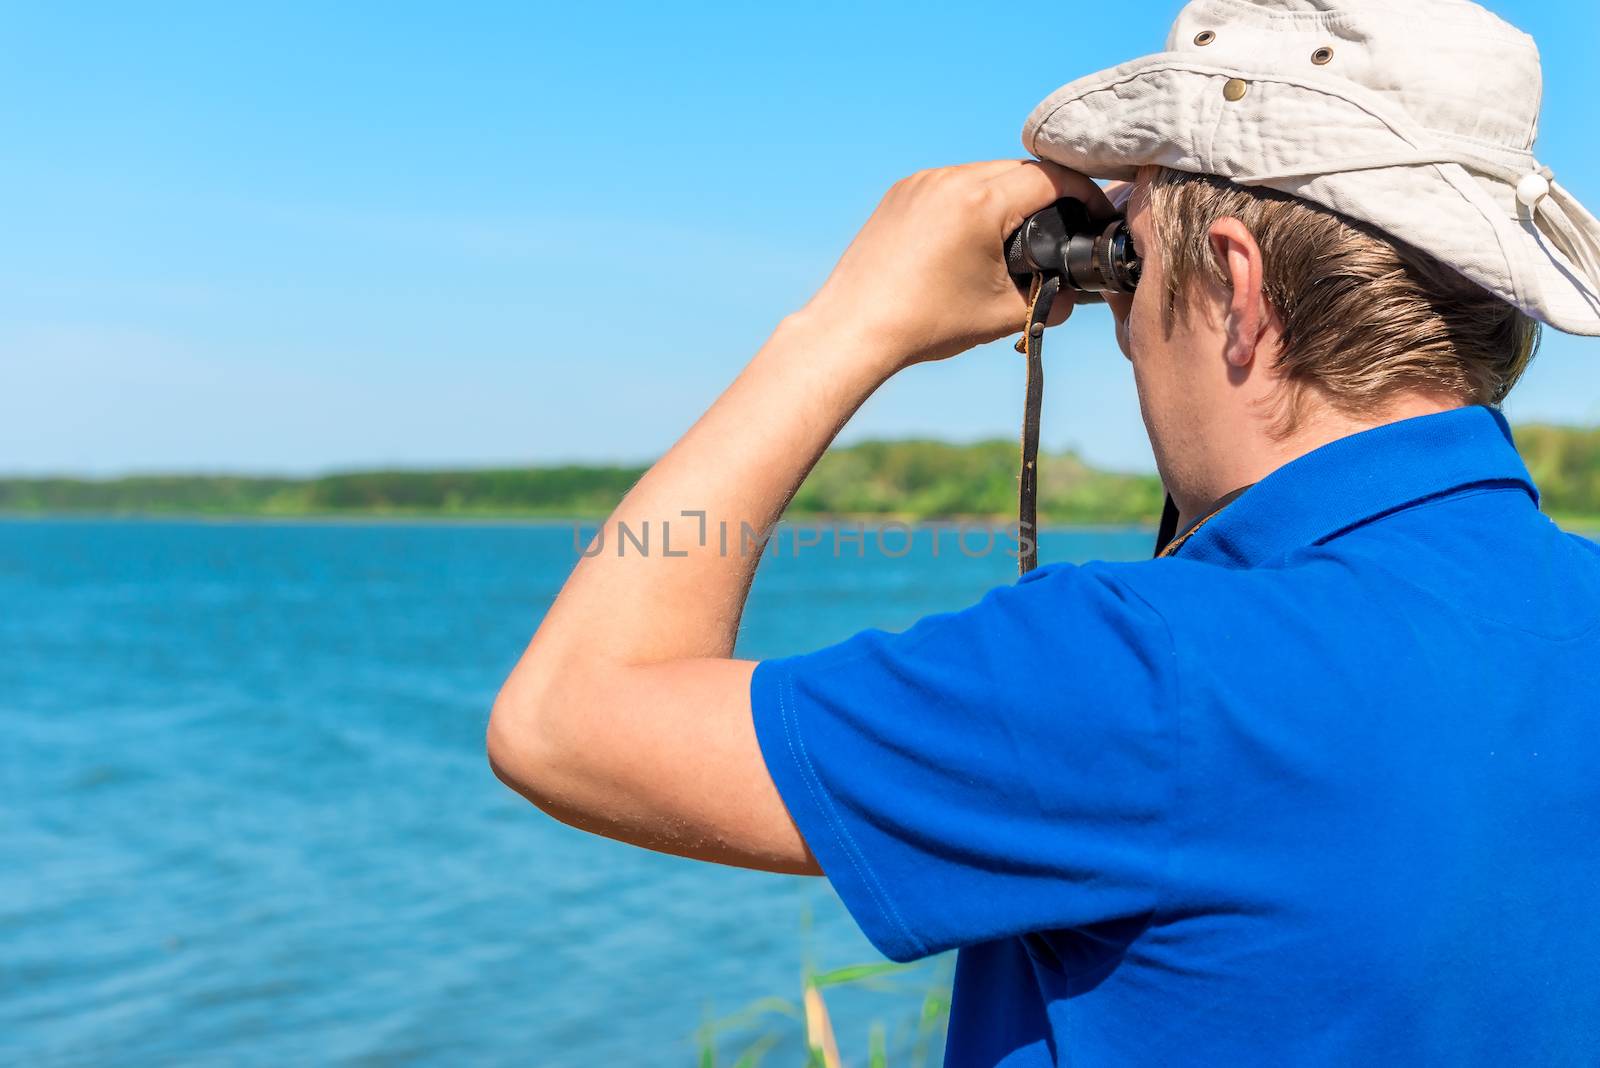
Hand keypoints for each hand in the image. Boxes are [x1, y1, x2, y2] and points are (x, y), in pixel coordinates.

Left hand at [799, 159, 1116, 369]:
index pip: (1052, 178)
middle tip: (1067, 226)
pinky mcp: (900, 194)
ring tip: (1021, 234)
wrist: (854, 329)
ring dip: (1008, 196)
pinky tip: (977, 236)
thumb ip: (1051, 300)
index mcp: (980, 201)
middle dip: (1049, 195)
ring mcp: (920, 183)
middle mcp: (949, 179)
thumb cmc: (926, 324)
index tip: (1098, 215)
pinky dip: (973, 203)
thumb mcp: (1003, 315)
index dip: (1086, 195)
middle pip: (1019, 171)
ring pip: (983, 174)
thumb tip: (1074, 297)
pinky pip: (951, 186)